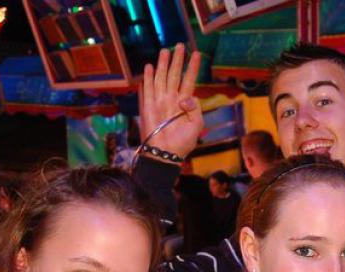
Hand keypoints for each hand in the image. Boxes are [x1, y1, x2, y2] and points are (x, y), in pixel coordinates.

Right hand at [141, 43, 202, 158]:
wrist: (165, 153)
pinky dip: (148, 77)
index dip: (193, 67)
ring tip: (165, 50)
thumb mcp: (197, 124)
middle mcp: (172, 100)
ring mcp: (159, 102)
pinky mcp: (148, 106)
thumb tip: (188, 96)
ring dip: (162, 64)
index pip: (189, 80)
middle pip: (174, 75)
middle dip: (177, 60)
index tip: (196, 54)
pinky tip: (149, 66)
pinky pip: (148, 89)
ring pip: (161, 78)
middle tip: (179, 45)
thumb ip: (196, 108)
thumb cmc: (183, 142)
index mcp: (185, 104)